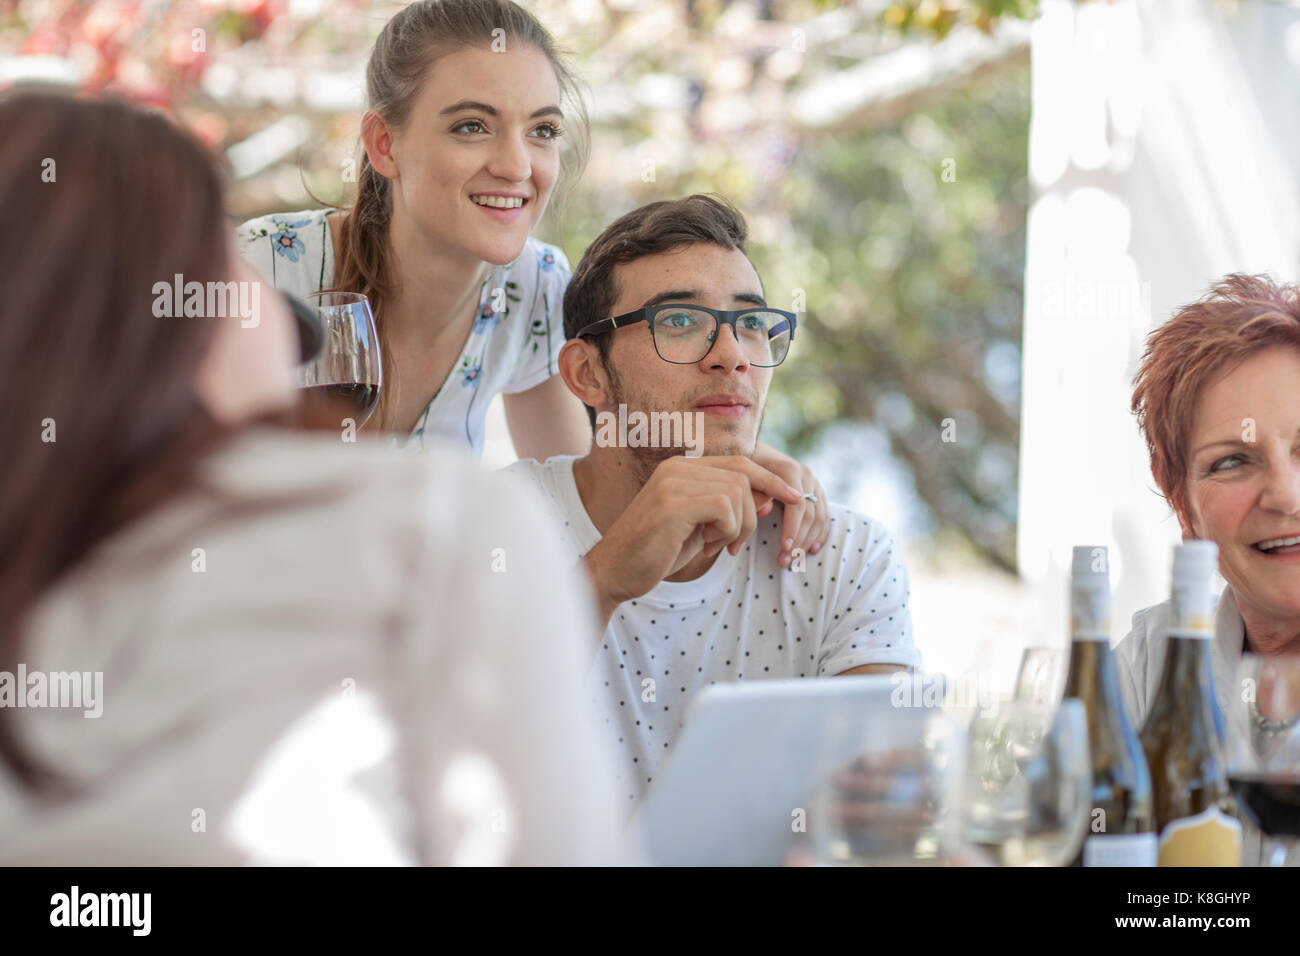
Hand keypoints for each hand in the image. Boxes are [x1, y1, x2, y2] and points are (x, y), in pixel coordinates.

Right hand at [583, 455, 801, 628]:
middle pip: (743, 473)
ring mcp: (674, 482)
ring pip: (738, 492)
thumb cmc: (656, 552)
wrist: (614, 572)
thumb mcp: (701, 528)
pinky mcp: (673, 503)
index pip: (740, 462)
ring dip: (738, 526)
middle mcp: (678, 467)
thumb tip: (771, 498)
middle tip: (740, 542)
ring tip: (715, 545)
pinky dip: (727, 531)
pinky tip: (707, 546)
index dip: (770, 480)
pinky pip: (725, 508)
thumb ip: (731, 510)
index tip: (793, 499)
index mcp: (682, 468)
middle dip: (756, 507)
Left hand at [752, 442, 829, 568]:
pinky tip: (811, 550)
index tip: (784, 548)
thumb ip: (754, 492)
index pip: (796, 504)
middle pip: (809, 514)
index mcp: (789, 469)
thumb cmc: (744, 467)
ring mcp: (814, 483)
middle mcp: (806, 475)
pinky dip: (819, 534)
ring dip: (807, 542)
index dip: (792, 528)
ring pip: (818, 517)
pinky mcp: (817, 492)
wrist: (754, 452)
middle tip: (785, 561)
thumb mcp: (743, 475)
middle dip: (798, 540)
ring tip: (793, 561)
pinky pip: (824, 516)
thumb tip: (766, 511)